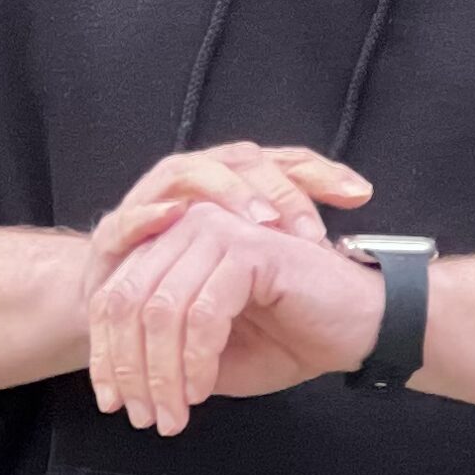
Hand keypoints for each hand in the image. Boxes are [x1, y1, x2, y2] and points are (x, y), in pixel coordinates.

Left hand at [85, 199, 382, 435]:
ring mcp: (220, 232)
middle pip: (129, 301)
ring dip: (162, 375)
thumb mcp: (211, 356)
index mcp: (175, 245)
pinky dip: (195, 361)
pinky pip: (203, 314)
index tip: (111, 401)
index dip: (106, 353)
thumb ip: (166, 354)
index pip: (115, 295)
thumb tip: (122, 383)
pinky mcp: (250, 250)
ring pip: (160, 310)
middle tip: (143, 416)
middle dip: (129, 369)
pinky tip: (202, 391)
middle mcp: (191, 227)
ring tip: (173, 416)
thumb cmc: (292, 337)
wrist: (362, 327)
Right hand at [86, 141, 373, 271]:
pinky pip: (131, 215)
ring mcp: (155, 197)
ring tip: (259, 220)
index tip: (358, 194)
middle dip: (279, 190)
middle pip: (243, 163)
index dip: (321, 174)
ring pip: (192, 173)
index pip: (285, 163)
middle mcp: (198, 179)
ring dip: (226, 193)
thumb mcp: (255, 271)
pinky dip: (151, 214)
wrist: (122, 312)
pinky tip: (176, 217)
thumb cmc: (197, 286)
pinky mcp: (117, 231)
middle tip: (308, 228)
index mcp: (238, 184)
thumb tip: (352, 238)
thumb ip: (292, 251)